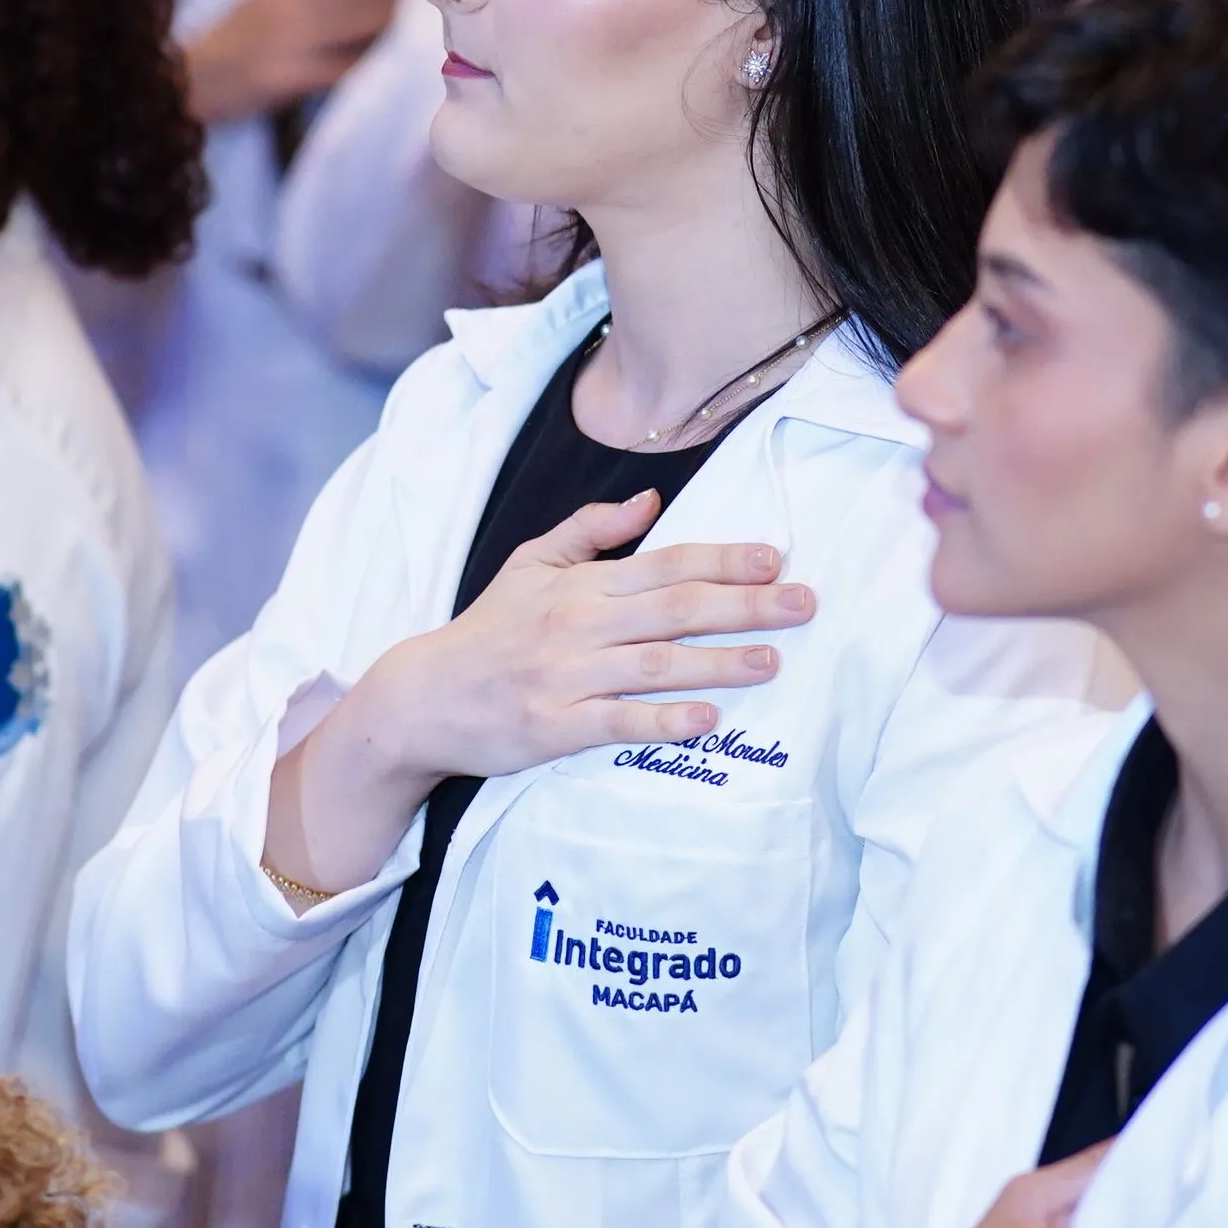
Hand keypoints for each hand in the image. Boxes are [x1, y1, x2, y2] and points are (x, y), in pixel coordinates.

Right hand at [183, 0, 419, 126]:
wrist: (189, 77)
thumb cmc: (231, 35)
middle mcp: (286, 7)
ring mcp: (284, 41)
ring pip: (347, 28)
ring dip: (381, 21)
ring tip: (411, 15)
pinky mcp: (281, 76)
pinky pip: (329, 70)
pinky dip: (355, 64)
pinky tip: (377, 61)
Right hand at [268, 491, 812, 893]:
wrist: (424, 697)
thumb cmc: (487, 630)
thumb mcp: (530, 563)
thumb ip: (590, 530)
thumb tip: (650, 500)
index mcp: (579, 584)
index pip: (665, 563)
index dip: (723, 559)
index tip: (777, 558)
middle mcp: (578, 625)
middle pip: (674, 609)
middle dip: (744, 605)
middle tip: (804, 604)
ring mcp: (567, 677)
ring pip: (656, 664)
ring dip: (718, 662)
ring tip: (773, 661)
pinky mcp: (555, 727)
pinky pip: (618, 722)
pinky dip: (664, 720)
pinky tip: (708, 719)